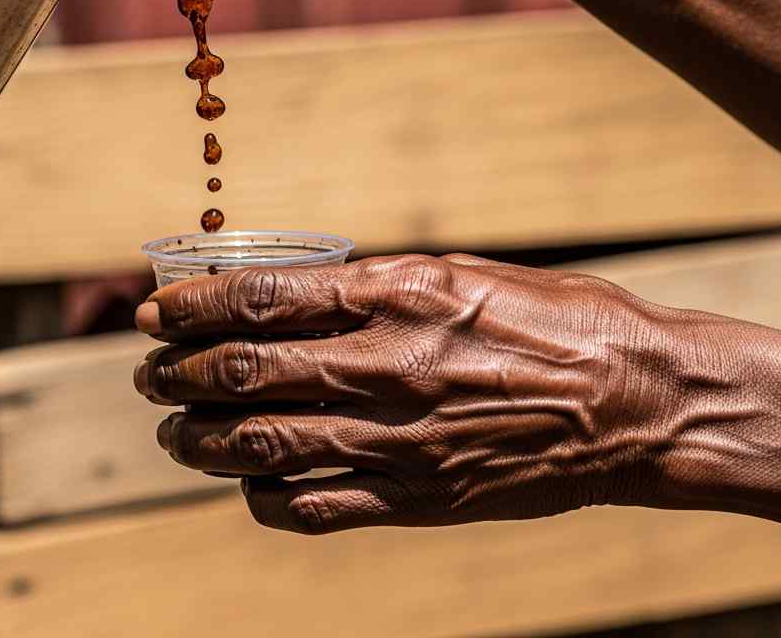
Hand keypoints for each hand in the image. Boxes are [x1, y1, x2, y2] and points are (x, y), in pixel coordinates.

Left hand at [132, 254, 695, 534]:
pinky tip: (245, 485)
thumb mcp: (460, 273)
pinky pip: (311, 507)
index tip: (157, 310)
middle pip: (243, 371)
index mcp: (397, 294)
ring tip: (173, 431)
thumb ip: (375, 287)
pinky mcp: (413, 499)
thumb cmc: (554, 320)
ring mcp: (395, 440)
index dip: (193, 305)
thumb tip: (300, 296)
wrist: (633, 404)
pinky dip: (261, 496)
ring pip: (260, 444)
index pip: (262, 298)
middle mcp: (384, 366)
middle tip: (147, 371)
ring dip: (200, 438)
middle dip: (177, 371)